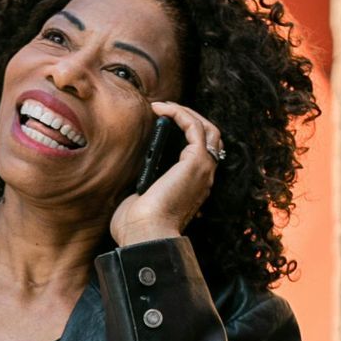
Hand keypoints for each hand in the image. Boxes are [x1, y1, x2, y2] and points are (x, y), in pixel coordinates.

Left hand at [108, 99, 222, 251]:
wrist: (144, 234)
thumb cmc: (137, 225)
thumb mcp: (139, 197)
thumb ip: (142, 181)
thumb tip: (130, 167)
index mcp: (193, 187)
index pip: (200, 153)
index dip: (186, 133)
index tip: (162, 123)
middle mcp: (203, 177)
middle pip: (210, 137)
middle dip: (190, 118)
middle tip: (165, 111)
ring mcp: (203, 168)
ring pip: (206, 128)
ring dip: (185, 112)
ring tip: (163, 106)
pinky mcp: (197, 161)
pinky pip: (194, 126)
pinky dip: (178, 113)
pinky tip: (160, 109)